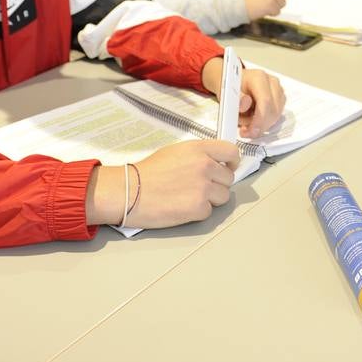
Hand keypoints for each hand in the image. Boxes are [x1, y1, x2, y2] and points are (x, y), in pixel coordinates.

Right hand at [120, 140, 239, 227]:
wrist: (129, 191)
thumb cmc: (146, 173)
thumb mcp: (175, 152)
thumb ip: (198, 155)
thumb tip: (214, 163)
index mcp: (199, 149)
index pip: (231, 152)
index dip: (232, 162)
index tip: (229, 167)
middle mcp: (205, 166)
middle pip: (229, 178)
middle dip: (217, 184)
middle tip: (200, 187)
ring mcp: (203, 187)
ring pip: (223, 196)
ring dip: (210, 199)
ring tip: (189, 197)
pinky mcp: (199, 207)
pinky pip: (209, 212)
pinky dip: (197, 212)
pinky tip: (181, 206)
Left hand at [238, 67, 284, 136]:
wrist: (234, 82)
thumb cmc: (232, 87)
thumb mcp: (227, 93)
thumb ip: (236, 99)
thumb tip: (244, 104)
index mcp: (259, 78)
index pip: (266, 101)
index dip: (259, 120)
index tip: (250, 131)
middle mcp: (271, 82)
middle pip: (273, 110)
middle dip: (259, 126)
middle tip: (245, 131)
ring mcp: (278, 90)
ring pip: (276, 115)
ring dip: (261, 124)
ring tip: (246, 121)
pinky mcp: (280, 98)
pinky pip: (276, 116)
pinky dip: (265, 122)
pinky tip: (253, 119)